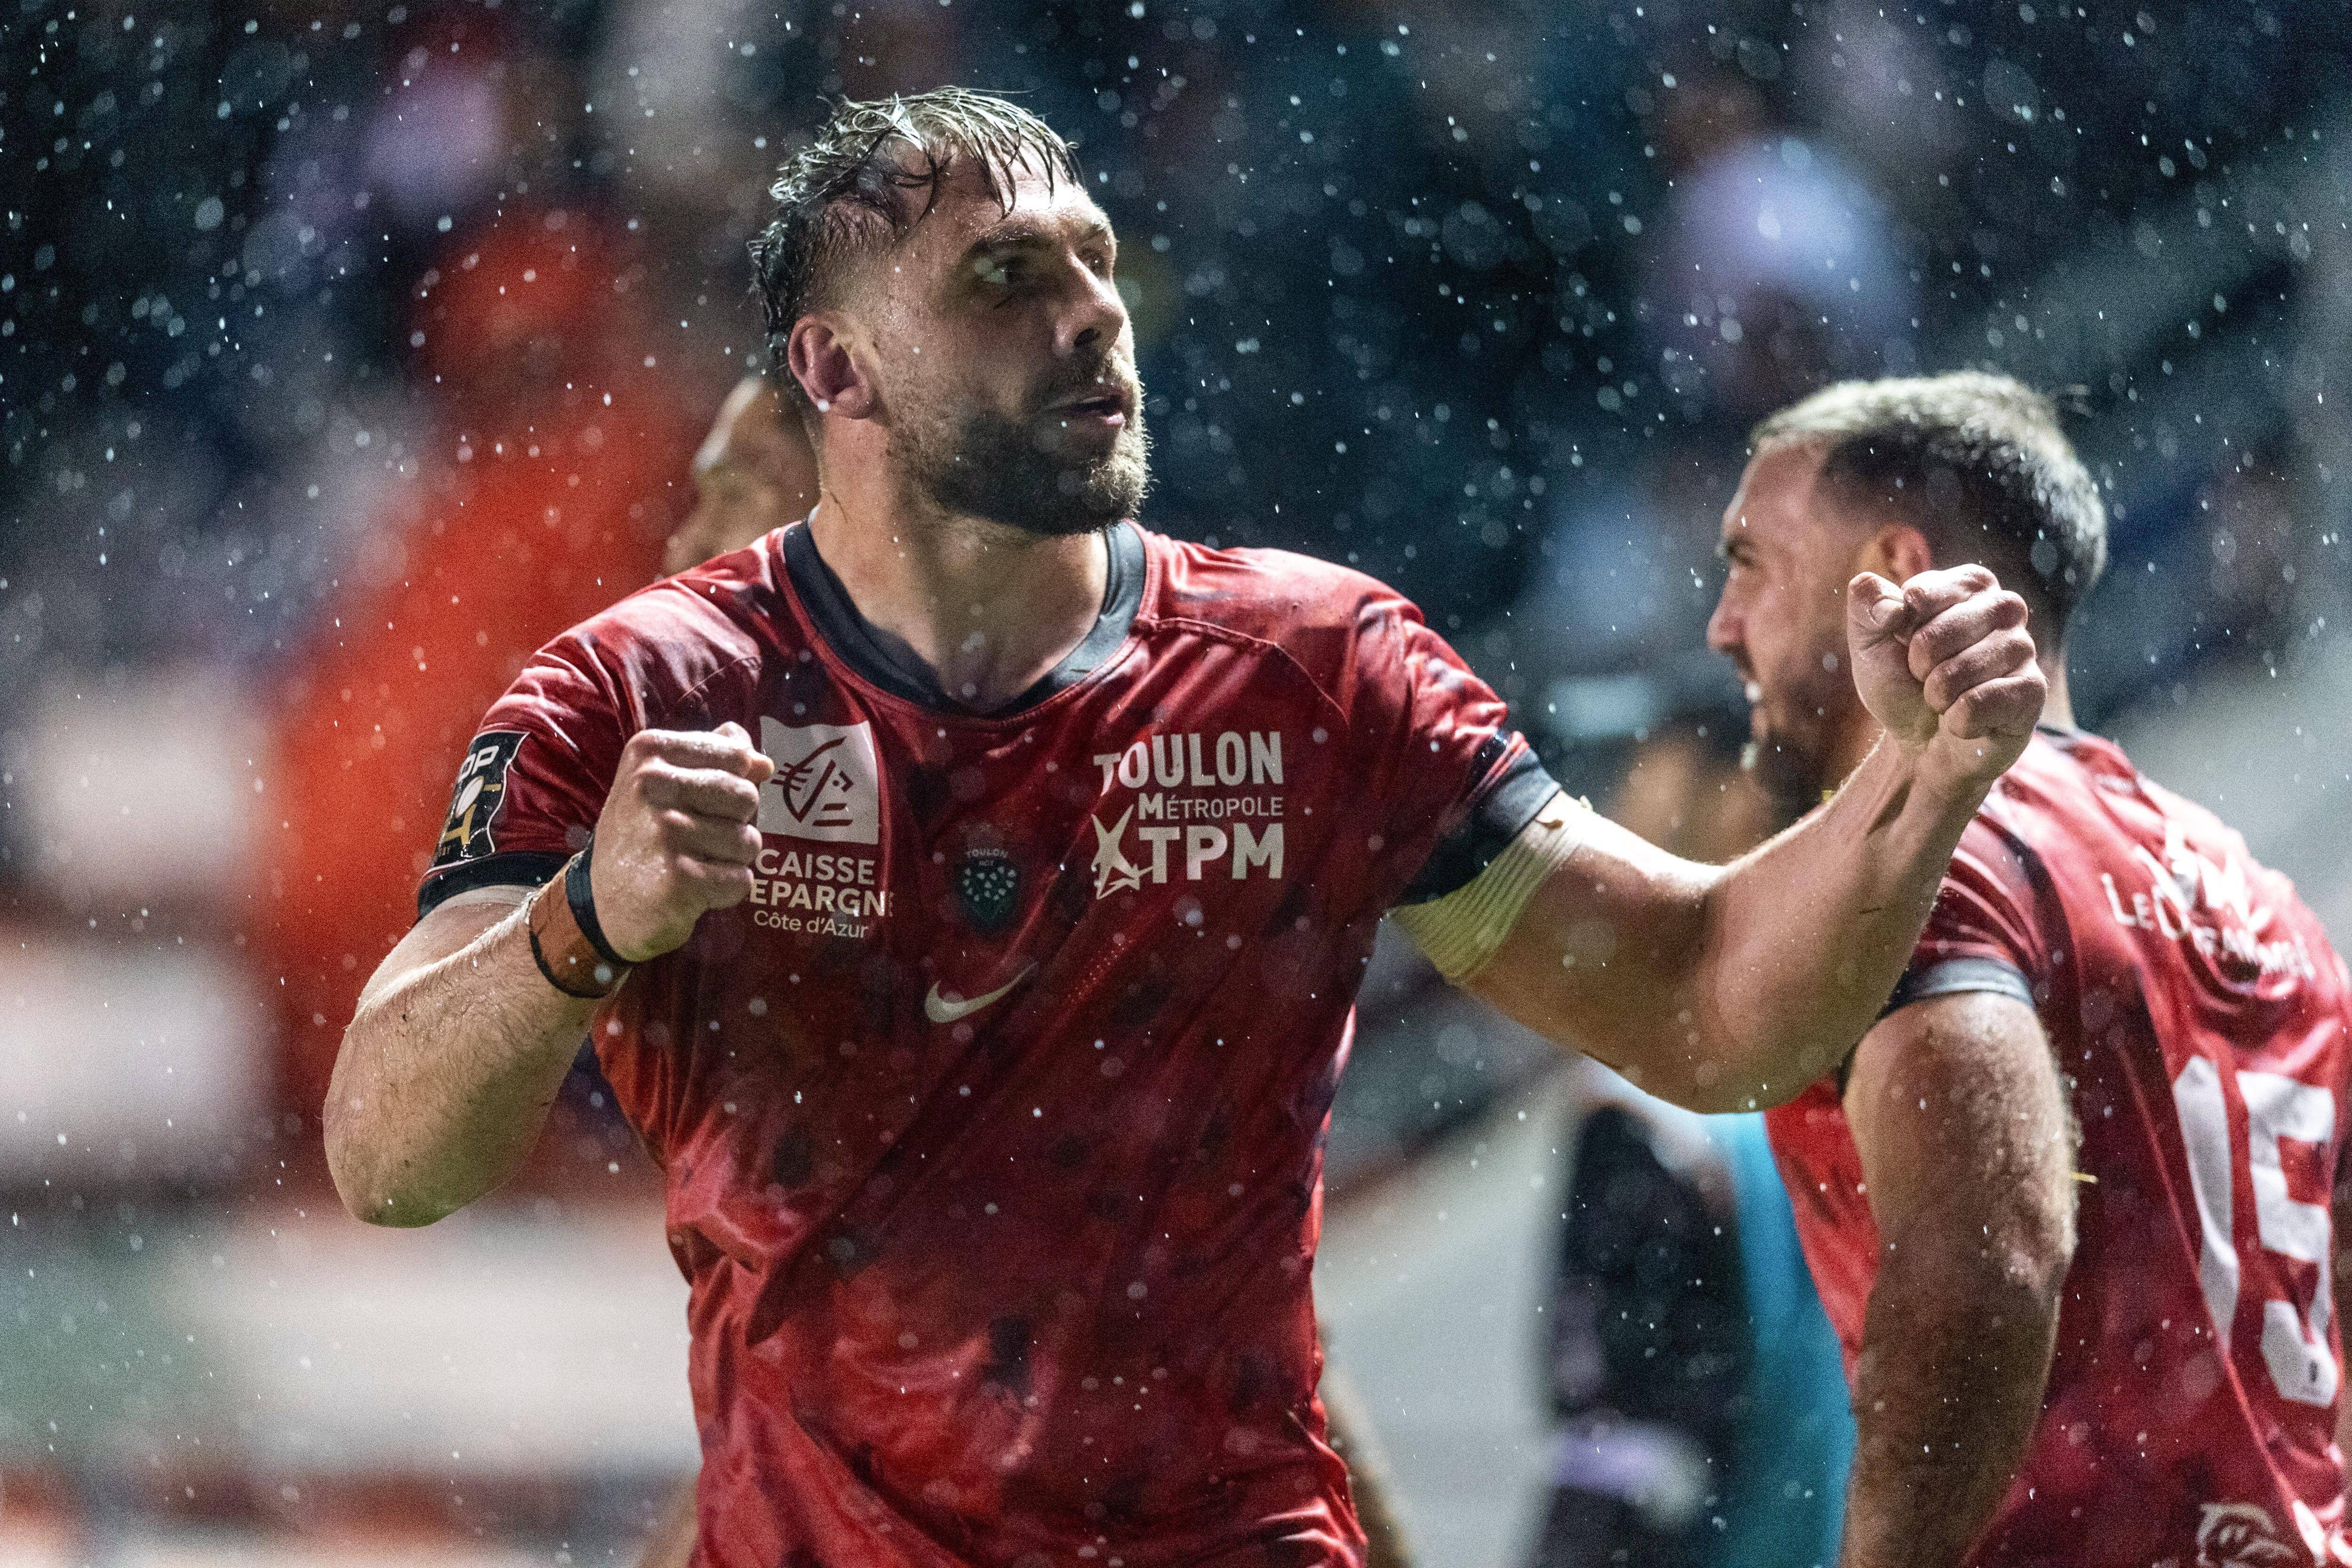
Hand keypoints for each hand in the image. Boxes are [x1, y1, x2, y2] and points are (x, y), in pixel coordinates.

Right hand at [588, 722, 775, 961]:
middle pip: (747, 797)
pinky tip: (693, 889)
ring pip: (749, 840)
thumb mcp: (662, 782)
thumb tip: (764, 763)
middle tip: (695, 838)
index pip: (737, 754)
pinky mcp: (679, 877)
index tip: (699, 802)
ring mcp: (665, 831)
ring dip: (730, 860)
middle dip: (735, 824)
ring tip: (693, 863)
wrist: (602, 904)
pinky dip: (726, 891)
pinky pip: (741, 880)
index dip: (734, 784)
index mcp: (649, 751)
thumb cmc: (643, 836)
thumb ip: (713, 758)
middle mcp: (652, 784)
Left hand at [1847, 565, 2044, 794]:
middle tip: (1927, 678)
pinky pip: (1977, 704)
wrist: (1921, 744)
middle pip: (1936, 635)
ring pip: (1957, 672)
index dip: (1901, 630)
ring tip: (1947, 698)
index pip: (1920, 595)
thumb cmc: (1901, 685)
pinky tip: (1967, 720)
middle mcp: (2004, 607)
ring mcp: (2023, 648)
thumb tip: (1882, 596)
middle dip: (1917, 667)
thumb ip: (1866, 606)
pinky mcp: (2032, 690)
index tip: (1907, 643)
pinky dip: (1957, 720)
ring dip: (1936, 695)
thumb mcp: (1869, 643)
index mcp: (1969, 584)